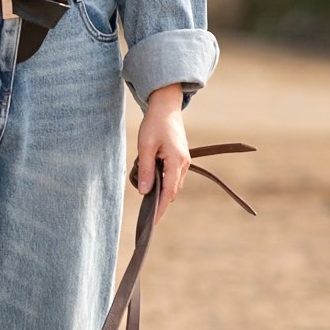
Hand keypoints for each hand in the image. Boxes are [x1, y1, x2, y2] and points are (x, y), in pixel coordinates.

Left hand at [133, 84, 189, 218]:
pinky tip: (152, 179)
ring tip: (146, 192)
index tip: (153, 221)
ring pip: (173, 184)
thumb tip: (145, 192)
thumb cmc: (154, 124)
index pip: (168, 192)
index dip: (160, 208)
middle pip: (172, 191)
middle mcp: (184, 163)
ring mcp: (184, 161)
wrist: (166, 107)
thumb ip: (146, 170)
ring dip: (161, 190)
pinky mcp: (180, 157)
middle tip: (146, 212)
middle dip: (160, 201)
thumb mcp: (145, 147)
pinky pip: (173, 175)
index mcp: (176, 161)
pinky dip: (163, 181)